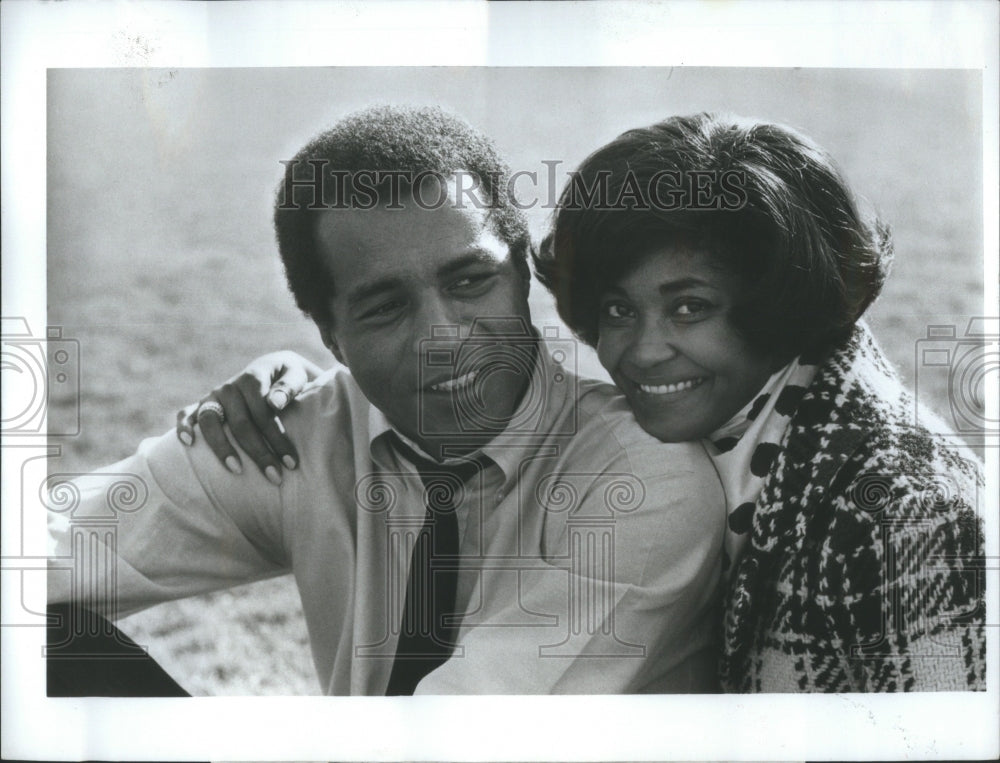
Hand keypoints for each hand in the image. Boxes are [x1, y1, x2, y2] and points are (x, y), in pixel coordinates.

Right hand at [176, 351, 322, 483]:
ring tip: (237, 470)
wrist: (274, 368)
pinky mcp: (202, 405)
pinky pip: (186, 414)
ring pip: (210, 421)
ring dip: (222, 447)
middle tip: (275, 477)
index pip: (263, 412)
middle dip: (259, 453)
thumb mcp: (296, 374)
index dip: (278, 438)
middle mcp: (230, 387)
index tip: (291, 463)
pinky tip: (188, 444)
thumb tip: (275, 403)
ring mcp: (213, 396)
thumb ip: (289, 386)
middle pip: (241, 423)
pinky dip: (184, 427)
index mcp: (253, 377)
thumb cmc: (289, 377)